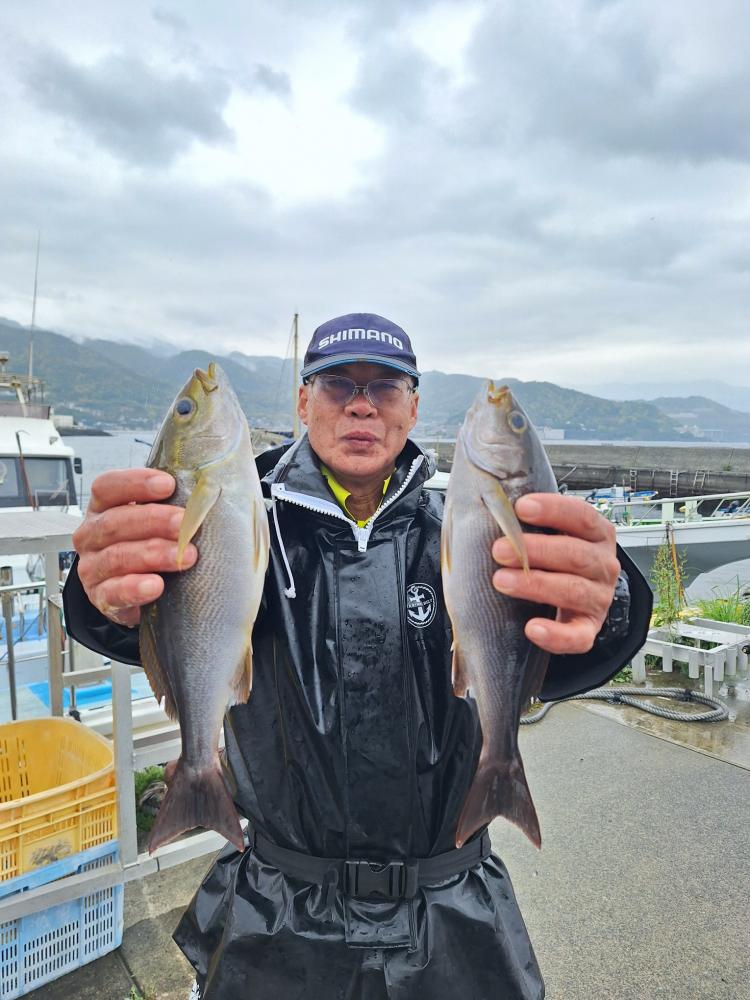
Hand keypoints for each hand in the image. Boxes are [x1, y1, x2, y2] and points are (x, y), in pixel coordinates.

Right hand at [72, 468, 197, 627]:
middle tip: (183, 523)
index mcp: (103, 509)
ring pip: (117, 556)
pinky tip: (156, 585)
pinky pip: (113, 593)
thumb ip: (168, 508)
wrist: (140, 594)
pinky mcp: (99, 597)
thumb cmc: (149, 547)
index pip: (107, 487)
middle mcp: (91, 535)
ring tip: (185, 556)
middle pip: (114, 522)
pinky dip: (135, 588)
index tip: (168, 485)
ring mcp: (92, 568)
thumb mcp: (154, 524)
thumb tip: (203, 496)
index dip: (135, 483)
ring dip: (153, 554)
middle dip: (153, 519)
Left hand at [491, 493, 619, 654]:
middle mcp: (603, 565)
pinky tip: (533, 628)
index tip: (521, 507)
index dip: (553, 510)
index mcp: (597, 535)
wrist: (574, 599)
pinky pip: (578, 637)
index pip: (582, 516)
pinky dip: (556, 635)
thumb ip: (532, 521)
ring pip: (573, 591)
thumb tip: (492, 501)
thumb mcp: (552, 534)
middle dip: (535, 551)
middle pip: (576, 555)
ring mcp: (599, 598)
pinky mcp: (589, 628)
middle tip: (499, 549)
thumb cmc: (554, 557)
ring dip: (535, 585)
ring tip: (501, 580)